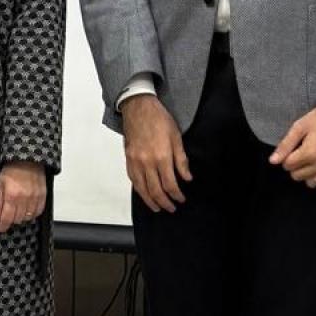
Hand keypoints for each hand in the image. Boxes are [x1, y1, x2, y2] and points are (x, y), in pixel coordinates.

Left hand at [0, 160, 46, 233]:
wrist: (27, 158)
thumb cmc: (13, 168)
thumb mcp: (0, 184)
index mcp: (12, 195)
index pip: (6, 219)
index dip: (1, 227)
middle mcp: (24, 198)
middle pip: (17, 220)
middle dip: (10, 220)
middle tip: (6, 215)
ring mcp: (35, 198)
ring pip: (28, 218)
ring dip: (21, 217)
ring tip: (17, 211)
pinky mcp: (43, 196)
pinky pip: (38, 212)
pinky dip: (32, 214)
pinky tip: (27, 209)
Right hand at [121, 94, 191, 212]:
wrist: (138, 107)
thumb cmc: (159, 119)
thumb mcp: (176, 137)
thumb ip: (181, 160)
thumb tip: (187, 178)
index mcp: (162, 156)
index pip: (170, 184)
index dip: (176, 195)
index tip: (181, 199)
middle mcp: (147, 162)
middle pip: (155, 190)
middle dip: (164, 202)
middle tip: (171, 208)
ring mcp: (135, 161)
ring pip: (142, 188)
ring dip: (150, 201)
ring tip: (157, 208)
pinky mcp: (128, 159)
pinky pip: (133, 179)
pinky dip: (139, 189)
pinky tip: (144, 193)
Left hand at [270, 104, 315, 186]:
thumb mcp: (300, 126)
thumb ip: (285, 145)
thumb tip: (273, 161)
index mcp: (311, 153)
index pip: (288, 166)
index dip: (287, 157)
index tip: (293, 149)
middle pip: (297, 175)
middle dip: (296, 165)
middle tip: (302, 152)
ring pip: (310, 181)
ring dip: (306, 172)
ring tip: (311, 157)